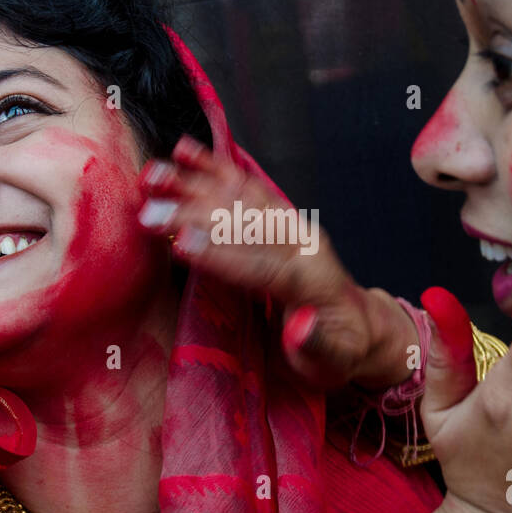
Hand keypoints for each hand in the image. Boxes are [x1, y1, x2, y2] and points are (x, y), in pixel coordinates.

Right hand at [138, 136, 416, 388]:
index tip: (182, 245)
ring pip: (244, 198)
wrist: (361, 325)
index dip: (224, 256)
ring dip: (197, 184)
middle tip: (150, 212)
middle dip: (196, 216)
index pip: (265, 267)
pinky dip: (216, 168)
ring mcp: (293, 227)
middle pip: (249, 224)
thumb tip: (299, 328)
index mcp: (315, 282)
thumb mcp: (333, 361)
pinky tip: (185, 151)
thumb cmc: (341, 352)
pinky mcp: (282, 219)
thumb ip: (317, 345)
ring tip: (155, 175)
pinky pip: (249, 188)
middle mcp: (304, 245)